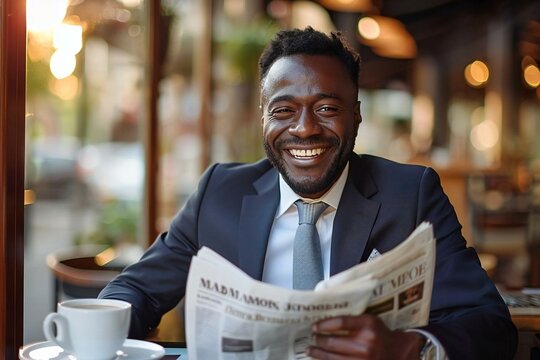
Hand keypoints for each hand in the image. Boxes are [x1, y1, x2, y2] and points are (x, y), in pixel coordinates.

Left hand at [306, 314, 424, 359]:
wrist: (398, 353)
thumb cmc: (380, 334)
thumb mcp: (370, 320)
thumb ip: (353, 319)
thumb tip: (325, 319)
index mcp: (368, 325)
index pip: (340, 322)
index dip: (324, 324)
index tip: (315, 326)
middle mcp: (367, 342)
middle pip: (334, 341)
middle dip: (319, 340)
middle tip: (312, 338)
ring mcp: (364, 358)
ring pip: (333, 357)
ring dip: (319, 353)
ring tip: (310, 350)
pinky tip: (321, 359)